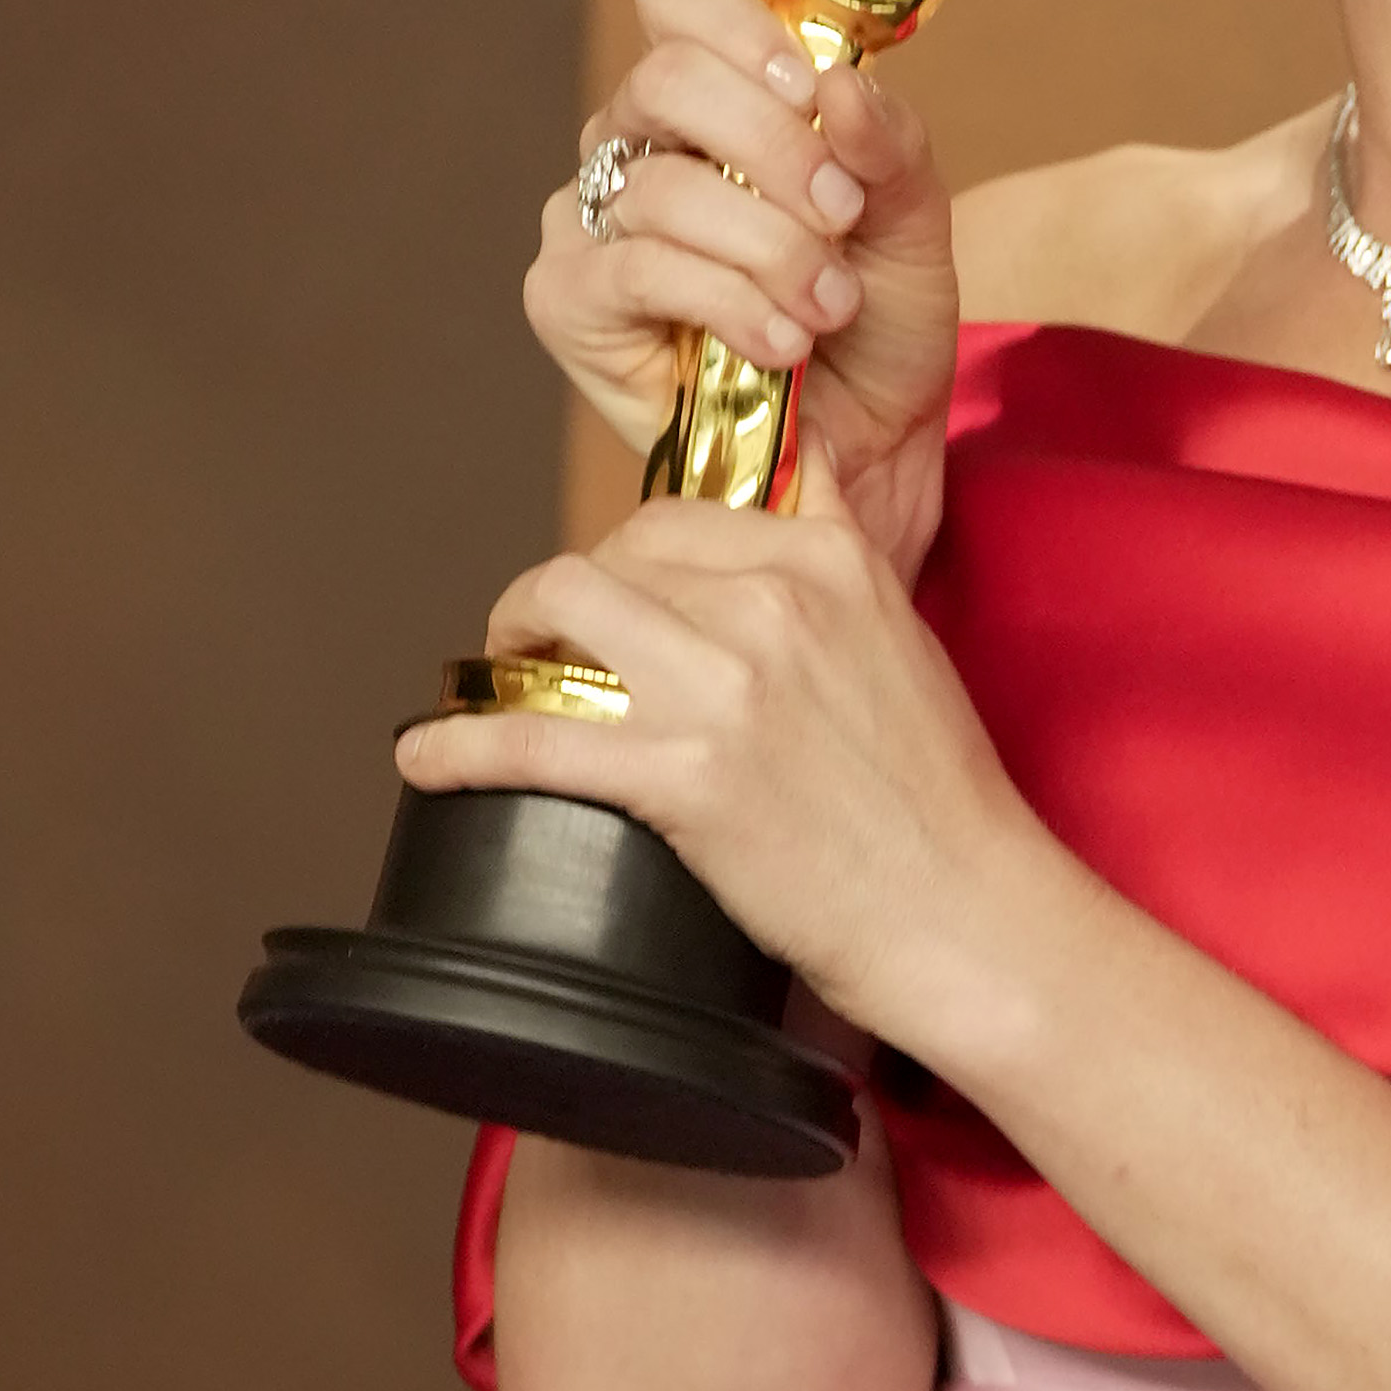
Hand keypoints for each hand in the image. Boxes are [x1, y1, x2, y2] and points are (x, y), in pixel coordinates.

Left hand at [395, 437, 1061, 1062]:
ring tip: (499, 682)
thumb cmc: (940, 800)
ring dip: (509, 645)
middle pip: (609, 555)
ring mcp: (722, 685)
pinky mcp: (681, 775)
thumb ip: (837, 557)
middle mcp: (772, 602)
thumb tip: (795, 478)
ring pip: (559, 608)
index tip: (609, 597)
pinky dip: (460, 745)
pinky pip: (531, 737)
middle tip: (548, 649)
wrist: (964, 911)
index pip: (678, 514)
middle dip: (565, 600)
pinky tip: (425, 756)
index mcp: (828, 560)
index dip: (625, 557)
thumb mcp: (902, 638)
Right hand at [529, 0, 963, 580]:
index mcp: (714, 97)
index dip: (741, 28)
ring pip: (663, 187)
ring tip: (828, 309)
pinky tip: (782, 344)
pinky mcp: (569, 301)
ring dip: (771, 251)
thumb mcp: (911, 222)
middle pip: (668, 78)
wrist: (866, 450)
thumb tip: (836, 87)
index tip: (810, 92)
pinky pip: (636, 269)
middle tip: (843, 219)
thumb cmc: (878, 328)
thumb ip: (887, 144)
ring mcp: (590, 219)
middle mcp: (636, 142)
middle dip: (774, 148)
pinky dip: (727, 302)